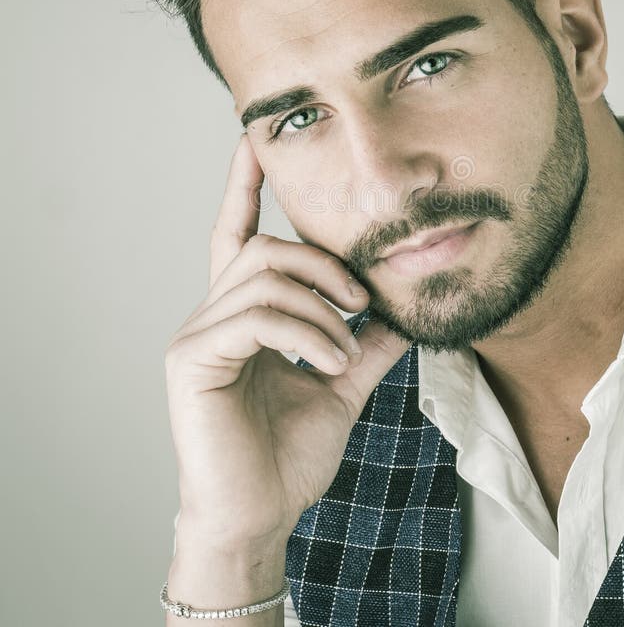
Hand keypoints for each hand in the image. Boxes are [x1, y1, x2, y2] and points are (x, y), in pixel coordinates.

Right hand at [165, 133, 409, 545]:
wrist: (260, 518)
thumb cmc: (289, 455)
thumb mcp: (341, 385)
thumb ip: (364, 343)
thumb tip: (397, 309)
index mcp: (243, 315)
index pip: (237, 235)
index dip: (243, 186)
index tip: (253, 141)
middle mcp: (213, 314)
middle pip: (265, 246)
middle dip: (322, 262)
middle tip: (362, 300)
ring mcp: (197, 335)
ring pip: (263, 274)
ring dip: (320, 306)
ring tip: (345, 351)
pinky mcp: (191, 359)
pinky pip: (255, 315)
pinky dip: (305, 332)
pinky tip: (330, 364)